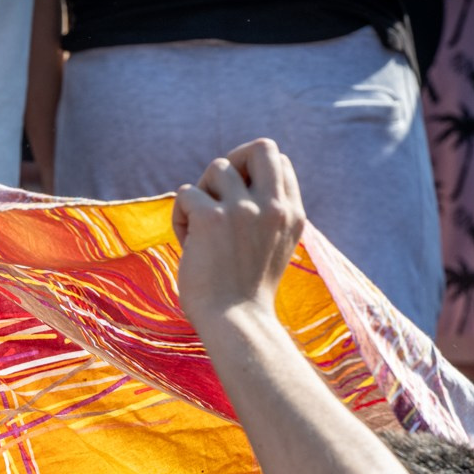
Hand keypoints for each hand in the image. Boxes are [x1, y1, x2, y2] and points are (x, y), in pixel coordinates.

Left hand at [173, 139, 307, 327]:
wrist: (236, 326)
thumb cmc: (246, 294)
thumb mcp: (273, 247)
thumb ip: (267, 214)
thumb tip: (237, 179)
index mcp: (293, 215)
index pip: (279, 162)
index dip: (253, 172)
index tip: (238, 199)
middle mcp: (273, 207)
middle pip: (259, 147)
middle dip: (234, 162)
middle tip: (218, 193)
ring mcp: (244, 210)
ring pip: (217, 167)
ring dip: (202, 193)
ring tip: (199, 227)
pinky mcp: (211, 218)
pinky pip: (186, 193)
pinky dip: (181, 216)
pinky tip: (187, 244)